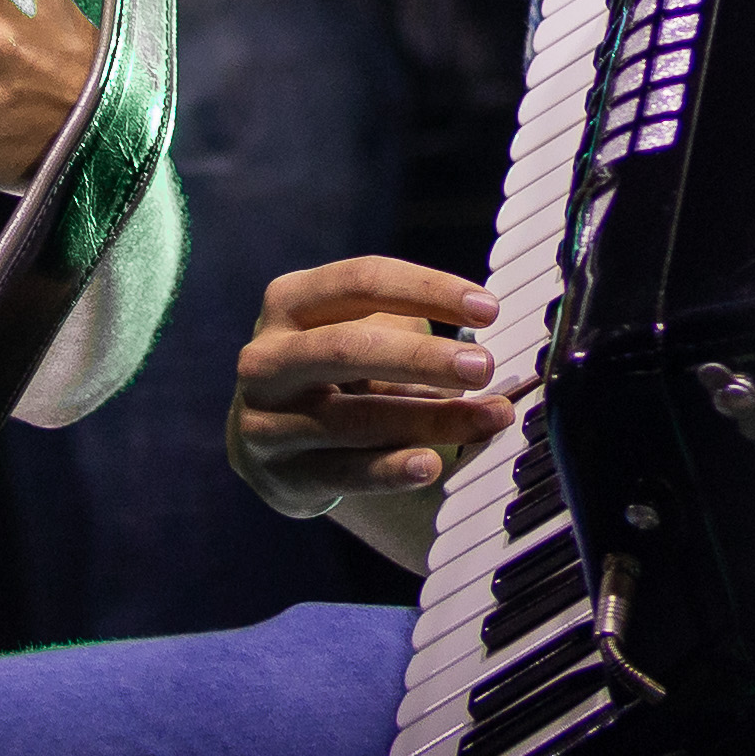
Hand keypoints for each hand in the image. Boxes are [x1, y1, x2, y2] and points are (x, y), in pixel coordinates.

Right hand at [228, 257, 514, 518]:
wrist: (266, 444)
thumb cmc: (327, 374)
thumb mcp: (352, 333)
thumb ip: (403, 332)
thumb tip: (481, 345)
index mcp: (289, 303)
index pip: (360, 282)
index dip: (426, 290)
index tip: (488, 310)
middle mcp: (267, 356)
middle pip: (344, 347)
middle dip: (419, 357)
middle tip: (483, 366)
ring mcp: (266, 417)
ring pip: (351, 418)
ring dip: (427, 419)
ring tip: (488, 418)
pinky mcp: (281, 473)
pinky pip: (343, 471)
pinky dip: (391, 469)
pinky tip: (430, 464)